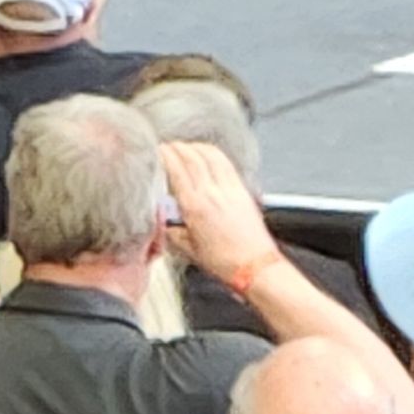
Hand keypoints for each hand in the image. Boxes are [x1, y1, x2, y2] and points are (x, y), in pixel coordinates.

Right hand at [159, 140, 271, 284]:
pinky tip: (209, 154)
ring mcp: (228, 189)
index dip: (165, 155)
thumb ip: (173, 234)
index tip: (158, 150)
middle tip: (168, 145)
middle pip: (192, 158)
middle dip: (178, 147)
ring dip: (196, 147)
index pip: (176, 170)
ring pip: (210, 156)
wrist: (255, 268)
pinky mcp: (242, 191)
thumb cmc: (225, 263)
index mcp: (195, 207)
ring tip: (187, 147)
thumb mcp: (189, 251)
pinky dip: (214, 154)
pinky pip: (226, 164)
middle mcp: (211, 194)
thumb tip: (164, 224)